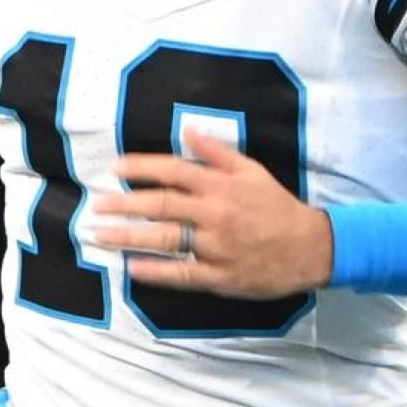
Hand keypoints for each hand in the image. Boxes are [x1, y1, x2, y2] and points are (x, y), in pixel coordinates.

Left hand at [90, 129, 332, 298]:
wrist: (310, 247)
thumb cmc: (277, 206)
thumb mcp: (252, 171)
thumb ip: (218, 152)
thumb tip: (188, 130)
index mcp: (222, 185)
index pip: (174, 170)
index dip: (141, 168)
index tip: (114, 170)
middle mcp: (215, 213)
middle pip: (161, 205)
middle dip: (124, 204)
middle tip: (97, 206)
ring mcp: (216, 247)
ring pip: (166, 240)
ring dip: (129, 237)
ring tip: (100, 236)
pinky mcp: (220, 276)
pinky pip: (182, 274)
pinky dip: (156, 272)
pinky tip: (132, 268)